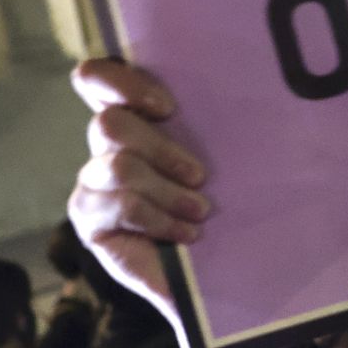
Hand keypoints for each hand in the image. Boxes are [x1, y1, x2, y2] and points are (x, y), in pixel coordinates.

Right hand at [67, 59, 208, 334]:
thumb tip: (258, 85)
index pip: (98, 77)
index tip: (168, 108)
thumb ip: (216, 125)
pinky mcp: (88, 218)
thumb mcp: (225, 160)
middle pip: (109, 124)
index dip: (121, 81)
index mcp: (134, 117)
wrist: (214, 269)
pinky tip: (185, 234)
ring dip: (168, 191)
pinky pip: (121, 204)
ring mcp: (92, 181)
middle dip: (161, 148)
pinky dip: (160, 219)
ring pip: (120, 166)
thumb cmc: (225, 202)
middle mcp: (106, 146)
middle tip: (200, 175)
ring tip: (201, 211)